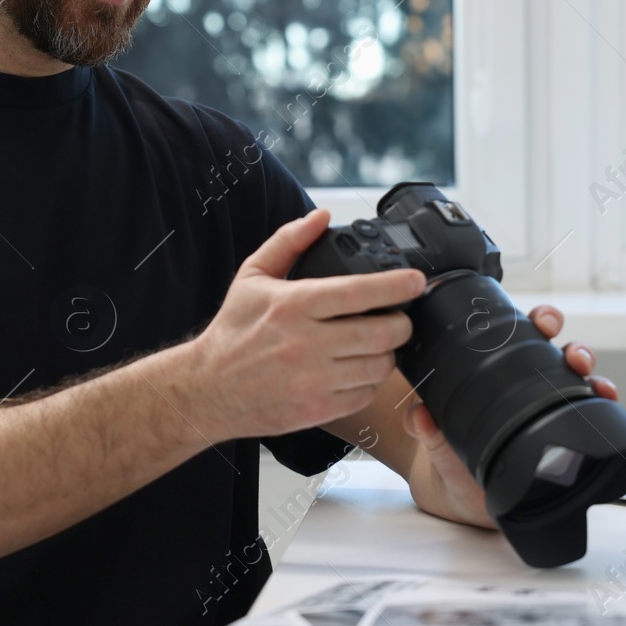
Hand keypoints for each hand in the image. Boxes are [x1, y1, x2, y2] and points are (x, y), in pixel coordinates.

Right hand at [180, 209, 421, 440]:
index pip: (358, 292)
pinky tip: (359, 369)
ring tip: (378, 343)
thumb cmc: (233, 331)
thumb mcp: (252, 277)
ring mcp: (314, 380)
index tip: (417, 281)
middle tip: (399, 317)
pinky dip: (371, 381)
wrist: (208, 389)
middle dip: (401, 323)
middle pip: (381, 333)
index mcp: (293, 305)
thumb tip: (320, 216)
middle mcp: (306, 344)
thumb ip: (288, 242)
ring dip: (388, 353)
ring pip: (379, 366)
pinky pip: (365, 394)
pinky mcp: (318, 409)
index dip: (396, 286)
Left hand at [402, 304, 617, 528]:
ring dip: (591, 372)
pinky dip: (603, 403)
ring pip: (579, 379)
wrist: (465, 497)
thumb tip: (419, 415)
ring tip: (591, 376)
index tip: (541, 321)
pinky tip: (607, 400)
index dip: (536, 322)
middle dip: (571, 344)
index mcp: (498, 373)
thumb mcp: (437, 441)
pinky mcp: (566, 434)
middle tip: (571, 352)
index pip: (521, 337)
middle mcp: (530, 385)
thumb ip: (428, 428)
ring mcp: (550, 408)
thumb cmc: (452, 456)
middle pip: (559, 352)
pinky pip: (590, 414)